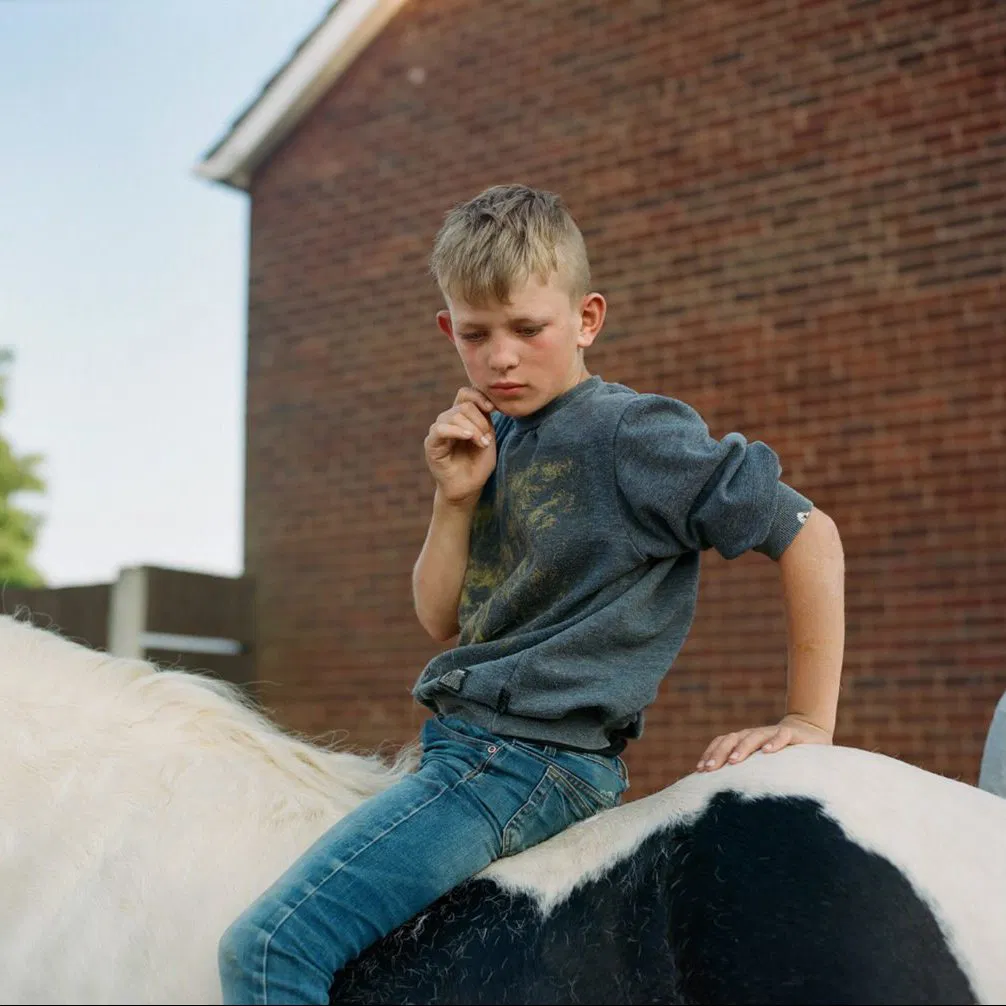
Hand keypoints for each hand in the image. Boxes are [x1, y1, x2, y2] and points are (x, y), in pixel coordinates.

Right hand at [424, 387, 496, 504]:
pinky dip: (456, 430)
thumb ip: (486, 419)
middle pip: (464, 405)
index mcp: (462, 417)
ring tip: (482, 444)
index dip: (479, 396)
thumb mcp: (488, 438)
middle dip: (480, 421)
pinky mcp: (431, 444)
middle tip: (487, 439)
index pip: (465, 393)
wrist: (468, 489)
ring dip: (473, 429)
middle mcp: (448, 421)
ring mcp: (438, 431)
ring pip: (454, 416)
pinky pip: (440, 429)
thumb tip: (486, 402)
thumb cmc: (478, 466)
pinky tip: (469, 437)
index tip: (492, 409)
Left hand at [696, 714, 832, 771]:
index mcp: (744, 739)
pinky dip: (774, 742)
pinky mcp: (792, 734)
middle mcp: (755, 734)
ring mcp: (772, 733)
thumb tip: (720, 793)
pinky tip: (767, 752)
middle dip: (719, 753)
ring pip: (754, 737)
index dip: (710, 754)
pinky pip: (782, 735)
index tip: (699, 771)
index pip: (722, 742)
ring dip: (742, 748)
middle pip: (732, 739)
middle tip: (709, 769)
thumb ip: (745, 772)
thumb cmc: (779, 754)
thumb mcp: (760, 762)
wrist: (808, 731)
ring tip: (733, 761)